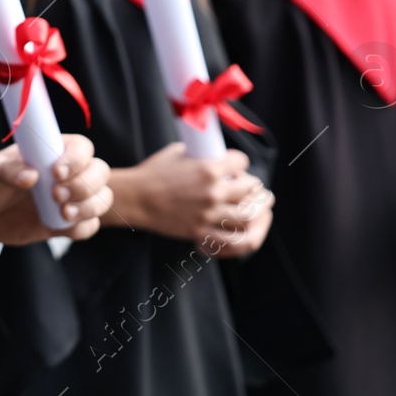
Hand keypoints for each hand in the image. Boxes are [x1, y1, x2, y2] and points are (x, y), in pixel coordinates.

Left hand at [0, 134, 112, 245]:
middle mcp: (67, 173)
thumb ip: (8, 170)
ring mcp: (70, 198)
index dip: (76, 159)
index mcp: (51, 151)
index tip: (56, 172)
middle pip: (100, 172)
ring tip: (63, 213)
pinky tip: (63, 227)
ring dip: (90, 206)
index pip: (81, 147)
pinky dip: (83, 227)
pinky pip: (90, 226)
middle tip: (56, 195)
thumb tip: (30, 176)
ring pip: (102, 198)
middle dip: (85, 185)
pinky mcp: (66, 223)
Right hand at [108, 143, 273, 256]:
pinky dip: (243, 237)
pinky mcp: (201, 232)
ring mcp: (208, 214)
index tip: (238, 165)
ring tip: (260, 209)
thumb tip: (214, 154)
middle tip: (253, 188)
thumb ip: (199, 155)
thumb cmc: (153, 172)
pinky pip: (232, 241)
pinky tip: (244, 231)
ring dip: (258, 211)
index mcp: (208, 169)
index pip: (242, 162)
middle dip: (255, 187)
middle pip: (251, 188)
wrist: (135, 198)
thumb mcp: (177, 154)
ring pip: (249, 216)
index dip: (241, 162)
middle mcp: (212, 192)